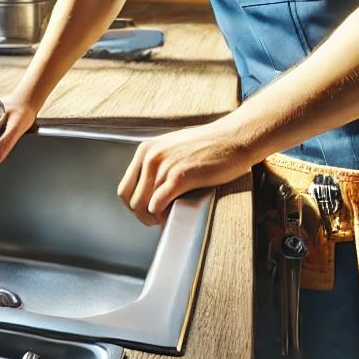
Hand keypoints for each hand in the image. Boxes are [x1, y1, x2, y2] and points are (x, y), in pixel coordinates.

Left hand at [117, 122, 253, 225]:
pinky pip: (158, 204)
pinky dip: (163, 216)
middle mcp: (150, 157)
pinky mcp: (180, 177)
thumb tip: (149, 190)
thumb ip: (157, 164)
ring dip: (154, 218)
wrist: (233, 139)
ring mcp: (164, 166)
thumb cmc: (209, 145)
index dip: (134, 205)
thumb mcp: (172, 148)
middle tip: (157, 220)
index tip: (147, 211)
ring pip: (143, 205)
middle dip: (142, 215)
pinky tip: (173, 215)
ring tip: (167, 219)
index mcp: (146, 150)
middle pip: (130, 199)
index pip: (124, 187)